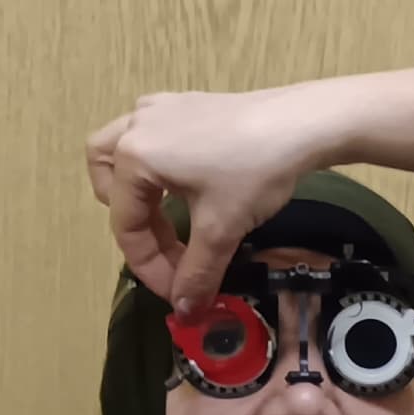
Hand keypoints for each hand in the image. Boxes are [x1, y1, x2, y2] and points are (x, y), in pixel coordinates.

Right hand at [82, 85, 322, 299]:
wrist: (303, 122)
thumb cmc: (254, 171)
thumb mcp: (221, 229)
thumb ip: (196, 272)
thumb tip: (185, 311)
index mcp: (134, 156)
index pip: (126, 224)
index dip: (150, 267)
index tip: (176, 293)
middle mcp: (135, 126)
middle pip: (110, 182)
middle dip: (133, 224)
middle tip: (166, 250)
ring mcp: (159, 108)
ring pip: (121, 151)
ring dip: (135, 190)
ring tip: (163, 217)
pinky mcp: (184, 103)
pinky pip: (150, 137)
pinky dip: (156, 167)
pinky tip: (187, 184)